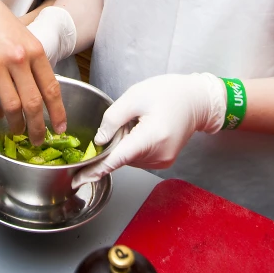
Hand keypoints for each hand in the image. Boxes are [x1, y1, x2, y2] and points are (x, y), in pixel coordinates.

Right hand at [0, 0, 65, 144]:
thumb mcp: (23, 36)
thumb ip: (33, 62)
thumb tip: (43, 92)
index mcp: (34, 50)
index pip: (51, 88)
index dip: (57, 113)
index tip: (59, 128)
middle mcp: (17, 58)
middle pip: (32, 104)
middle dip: (37, 128)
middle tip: (36, 139)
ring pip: (10, 107)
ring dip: (15, 123)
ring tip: (16, 129)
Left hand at [72, 73, 226, 187]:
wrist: (196, 99)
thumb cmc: (168, 92)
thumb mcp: (135, 97)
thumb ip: (112, 119)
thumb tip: (99, 141)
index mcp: (151, 137)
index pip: (116, 159)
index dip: (94, 170)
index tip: (77, 180)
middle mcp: (158, 155)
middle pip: (122, 156)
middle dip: (114, 142)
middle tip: (126, 118)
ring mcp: (162, 161)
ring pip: (129, 158)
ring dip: (124, 143)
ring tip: (139, 120)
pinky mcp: (164, 161)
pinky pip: (139, 157)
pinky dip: (134, 146)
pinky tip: (143, 128)